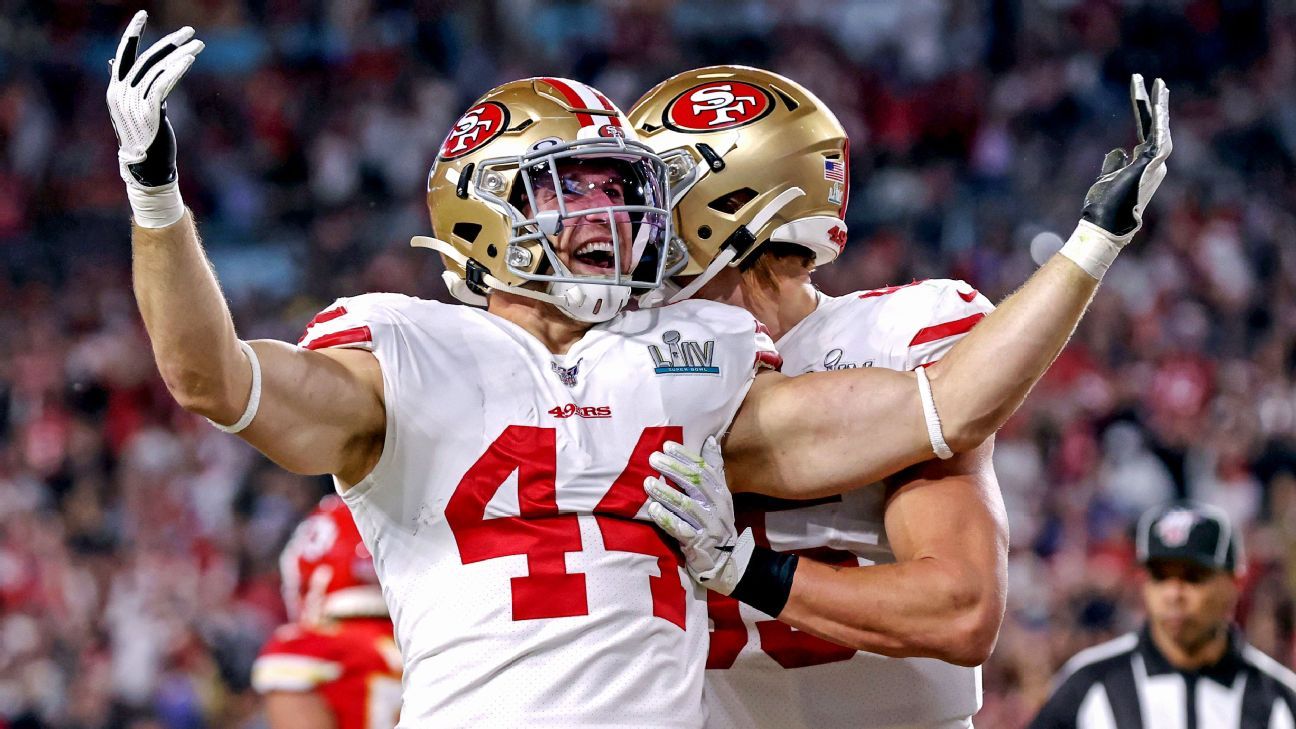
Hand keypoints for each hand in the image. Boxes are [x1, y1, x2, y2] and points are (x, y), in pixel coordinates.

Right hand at [106, 10, 203, 190]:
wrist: (146, 168)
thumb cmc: (144, 139)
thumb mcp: (132, 109)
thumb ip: (128, 85)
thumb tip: (114, 62)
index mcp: (115, 89)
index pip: (124, 54)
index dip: (133, 33)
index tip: (142, 14)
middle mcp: (120, 92)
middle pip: (147, 58)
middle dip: (169, 42)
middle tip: (190, 31)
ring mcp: (133, 101)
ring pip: (159, 69)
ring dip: (181, 55)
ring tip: (200, 45)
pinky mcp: (149, 109)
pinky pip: (164, 83)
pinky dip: (177, 69)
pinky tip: (189, 60)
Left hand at [643, 436, 753, 594]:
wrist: (723, 559)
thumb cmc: (714, 521)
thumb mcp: (719, 495)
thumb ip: (714, 469)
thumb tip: (711, 439)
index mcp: (721, 493)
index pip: (703, 469)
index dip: (685, 456)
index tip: (667, 445)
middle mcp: (717, 507)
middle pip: (694, 484)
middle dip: (672, 469)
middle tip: (653, 458)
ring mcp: (708, 526)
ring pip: (686, 505)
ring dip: (665, 492)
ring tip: (647, 482)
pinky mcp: (698, 543)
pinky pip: (680, 529)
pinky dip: (666, 518)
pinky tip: (653, 509)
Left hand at [1079, 74, 1171, 242]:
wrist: (1104, 225)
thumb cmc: (1103, 207)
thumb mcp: (1106, 178)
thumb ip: (1114, 163)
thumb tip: (1119, 150)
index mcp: (1143, 164)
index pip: (1145, 131)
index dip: (1143, 111)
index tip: (1141, 92)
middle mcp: (1153, 163)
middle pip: (1155, 126)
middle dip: (1154, 103)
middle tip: (1155, 81)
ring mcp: (1155, 164)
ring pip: (1160, 129)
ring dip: (1159, 107)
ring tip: (1158, 86)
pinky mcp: (1152, 166)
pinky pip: (1159, 138)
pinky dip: (1159, 121)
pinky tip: (1158, 104)